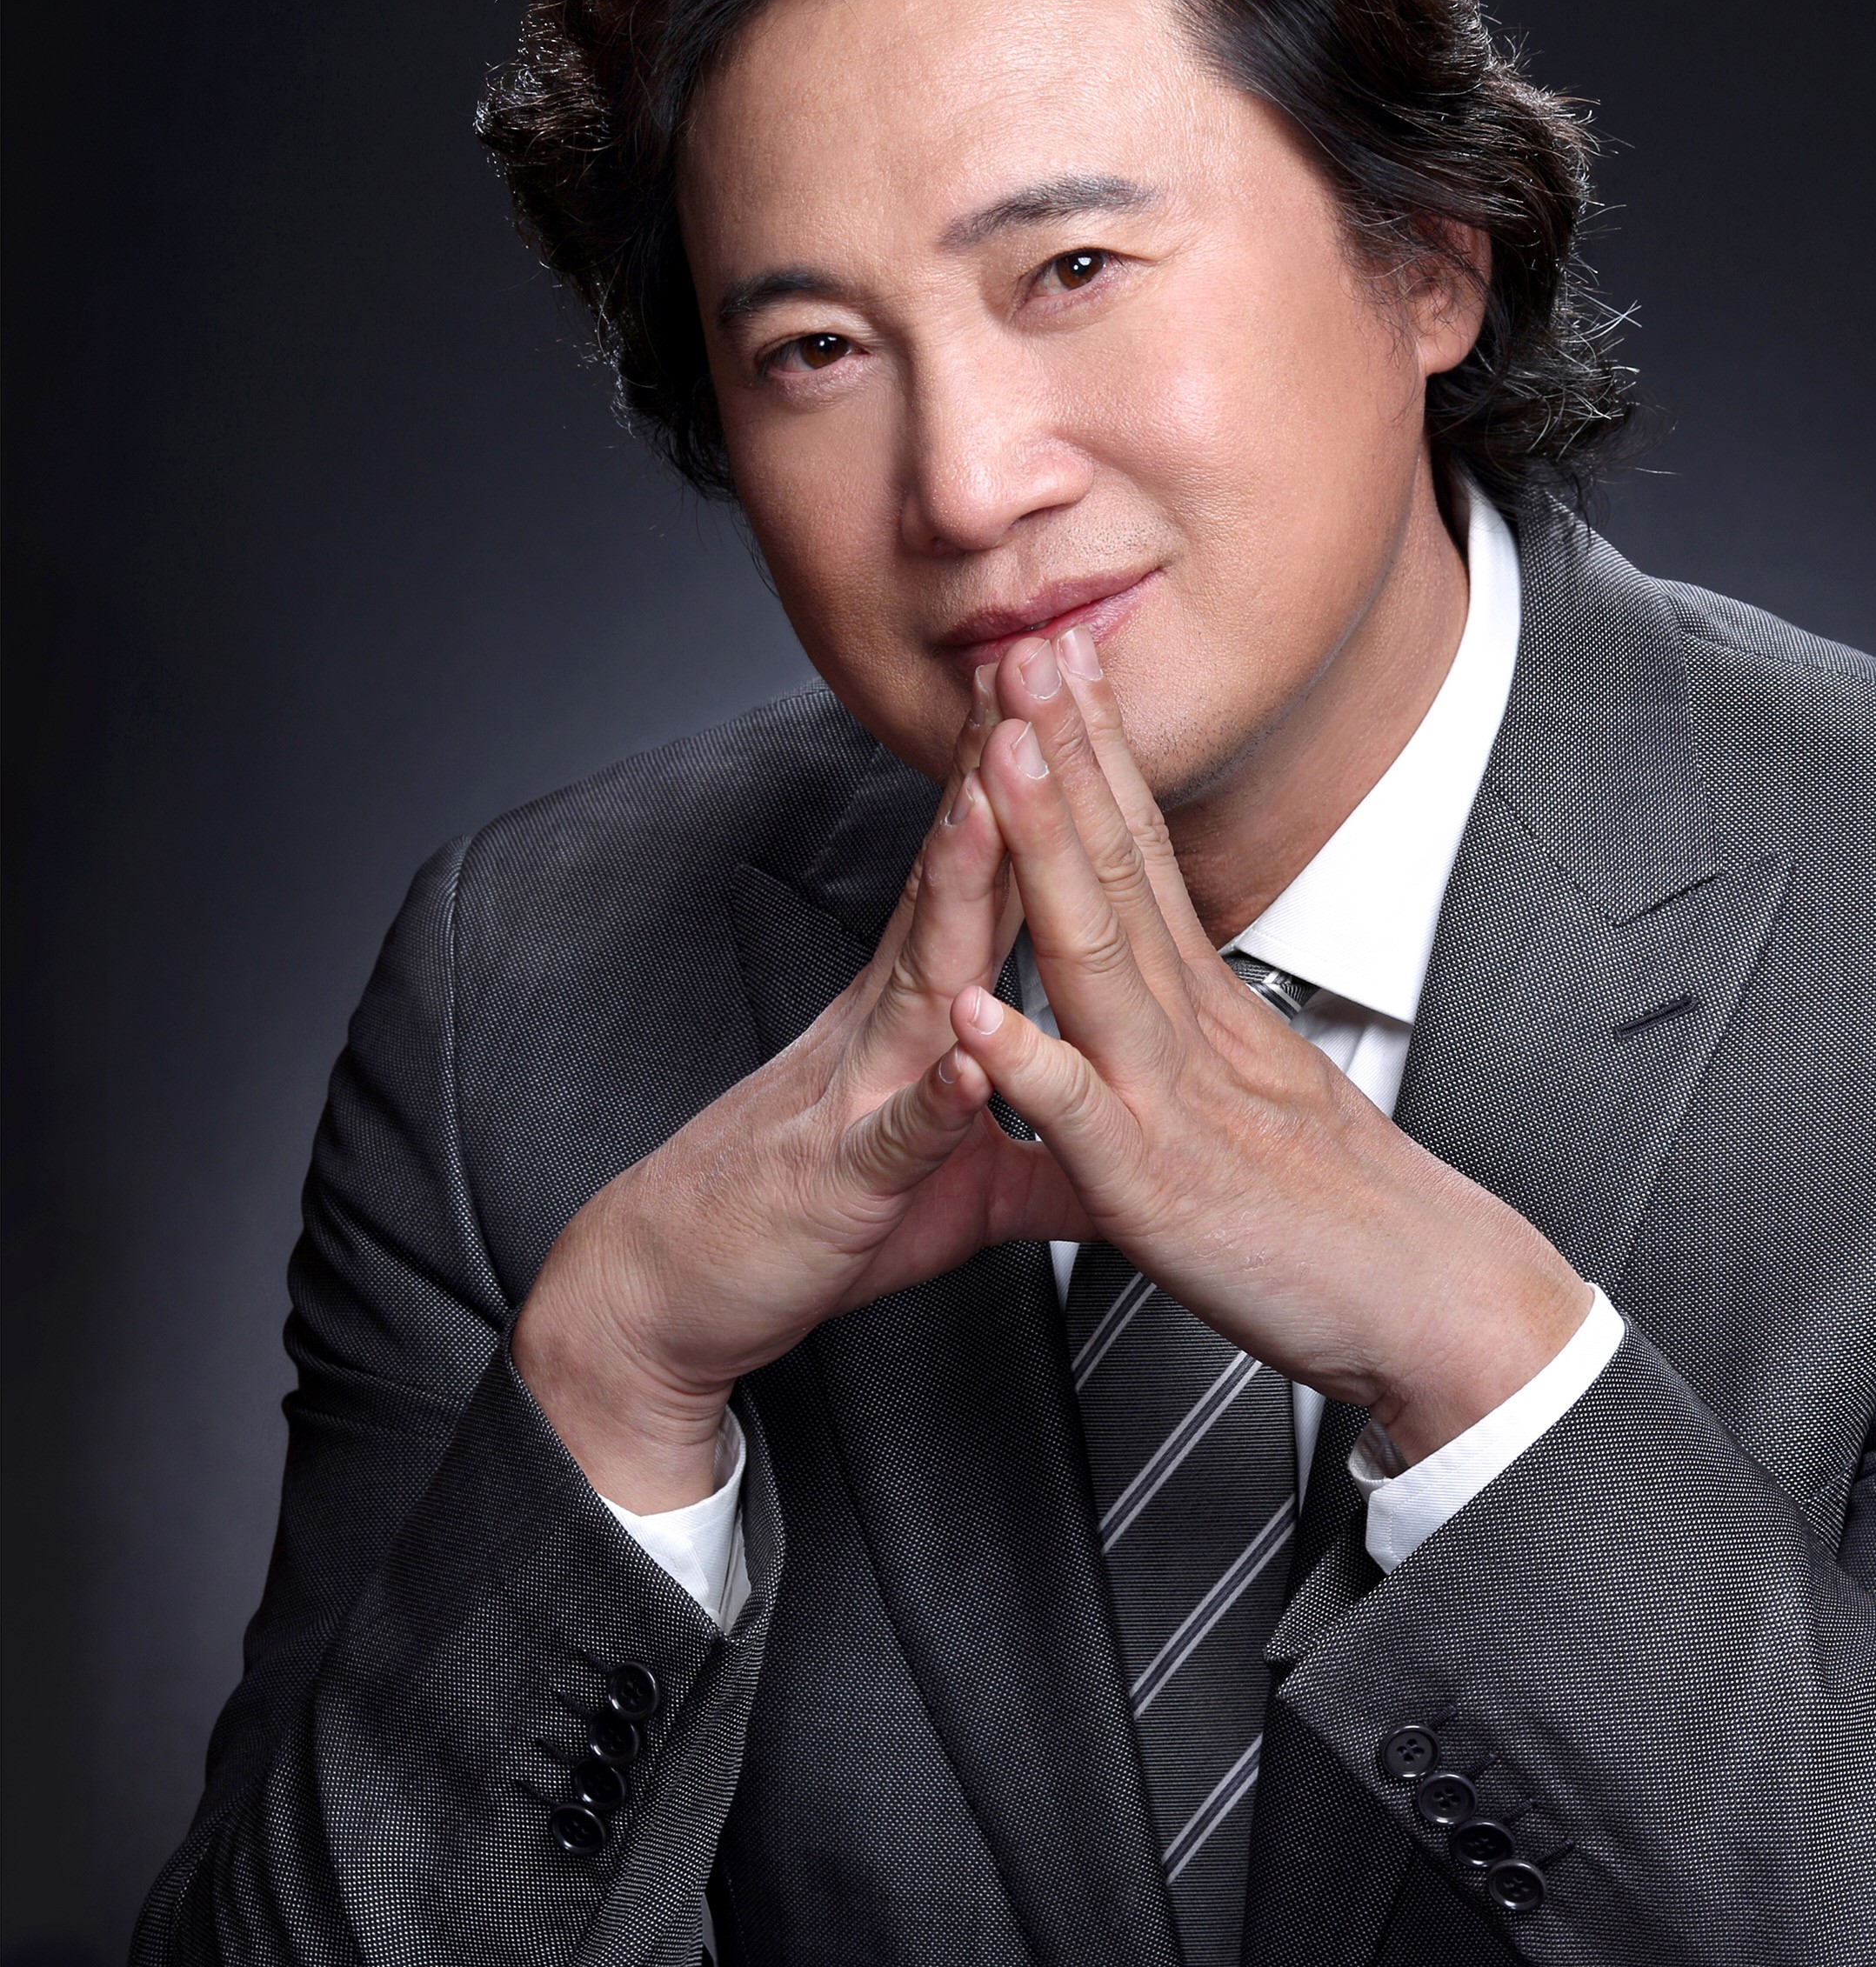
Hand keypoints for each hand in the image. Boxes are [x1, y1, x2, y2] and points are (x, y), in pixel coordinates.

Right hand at [515, 669, 1085, 1508]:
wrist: (673, 1292)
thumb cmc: (809, 1223)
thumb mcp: (949, 1180)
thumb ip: (1028, 1142)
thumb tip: (1110, 1128)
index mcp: (914, 1012)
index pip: (987, 879)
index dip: (1033, 789)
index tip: (1072, 697)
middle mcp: (883, 1026)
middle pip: (953, 884)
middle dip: (998, 781)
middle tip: (1034, 675)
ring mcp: (858, 1091)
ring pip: (921, 973)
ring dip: (961, 889)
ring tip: (1002, 806)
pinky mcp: (842, 1178)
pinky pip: (897, 1132)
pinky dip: (938, 1093)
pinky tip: (971, 1055)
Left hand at [948, 629, 1591, 1463]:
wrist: (1435, 1303)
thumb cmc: (1343, 1217)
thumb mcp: (1261, 1093)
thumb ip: (1202, 1030)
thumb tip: (1169, 975)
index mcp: (1207, 1006)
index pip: (1142, 850)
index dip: (1094, 752)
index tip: (1061, 663)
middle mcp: (1189, 1029)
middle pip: (1119, 865)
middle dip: (1065, 751)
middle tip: (1030, 642)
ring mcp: (1170, 1099)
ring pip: (1097, 955)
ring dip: (1044, 851)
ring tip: (999, 761)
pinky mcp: (1154, 1188)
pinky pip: (1081, 1119)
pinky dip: (1028, 1064)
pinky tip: (981, 1011)